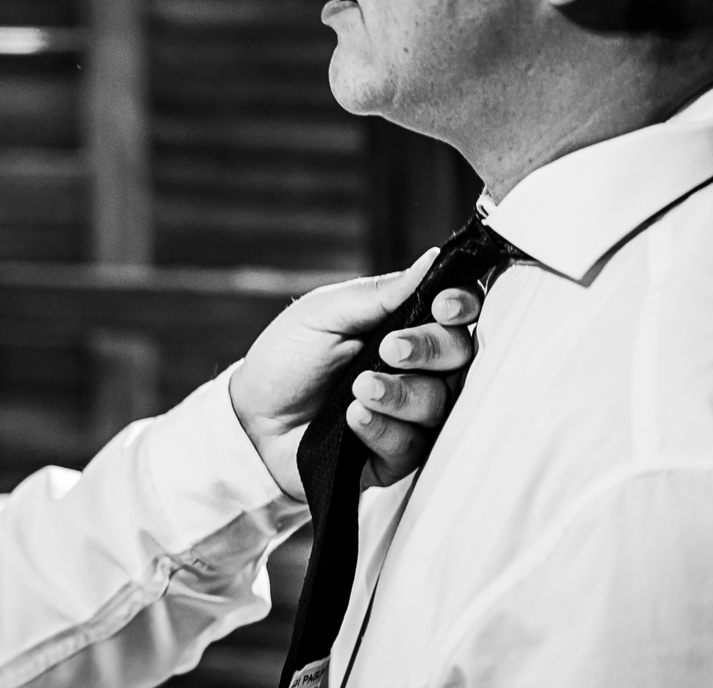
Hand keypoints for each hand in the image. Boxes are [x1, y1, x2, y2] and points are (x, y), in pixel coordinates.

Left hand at [229, 249, 482, 501]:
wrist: (251, 418)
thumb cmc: (286, 358)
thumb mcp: (324, 314)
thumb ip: (381, 292)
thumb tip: (432, 259)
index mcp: (402, 323)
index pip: (456, 311)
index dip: (461, 306)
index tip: (443, 307)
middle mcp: (415, 367)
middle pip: (458, 355)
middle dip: (428, 348)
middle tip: (390, 349)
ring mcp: (408, 411)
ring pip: (437, 402)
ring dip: (399, 393)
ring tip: (358, 388)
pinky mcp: (394, 453)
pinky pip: (412, 444)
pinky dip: (383, 428)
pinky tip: (353, 419)